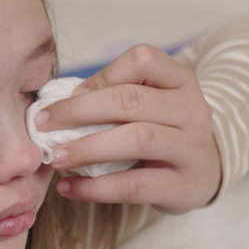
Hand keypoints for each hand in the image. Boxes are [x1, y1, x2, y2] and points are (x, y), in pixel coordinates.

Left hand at [35, 44, 220, 215]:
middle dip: (80, 111)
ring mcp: (192, 148)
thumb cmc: (164, 131)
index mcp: (181, 81)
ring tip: (56, 157)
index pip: (142, 60)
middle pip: (132, 100)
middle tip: (43, 125)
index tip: (70, 95)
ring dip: (88, 148)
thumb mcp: (151, 104)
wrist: (205, 172)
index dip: (101, 75)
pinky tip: (69, 187)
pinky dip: (95, 187)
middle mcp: (192, 110)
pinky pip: (135, 185)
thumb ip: (114, 96)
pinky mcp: (184, 185)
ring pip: (137, 139)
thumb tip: (54, 105)